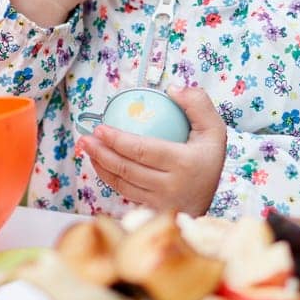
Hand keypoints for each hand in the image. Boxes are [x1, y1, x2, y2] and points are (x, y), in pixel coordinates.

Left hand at [79, 88, 227, 214]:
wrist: (210, 198)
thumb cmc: (209, 159)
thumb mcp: (214, 129)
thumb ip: (197, 104)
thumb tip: (172, 89)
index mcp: (184, 163)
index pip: (143, 150)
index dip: (118, 140)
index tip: (100, 129)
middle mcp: (170, 186)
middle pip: (127, 168)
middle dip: (101, 153)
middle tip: (85, 138)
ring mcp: (160, 201)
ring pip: (122, 183)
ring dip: (101, 165)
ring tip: (88, 149)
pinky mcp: (152, 209)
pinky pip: (125, 192)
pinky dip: (109, 178)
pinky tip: (100, 164)